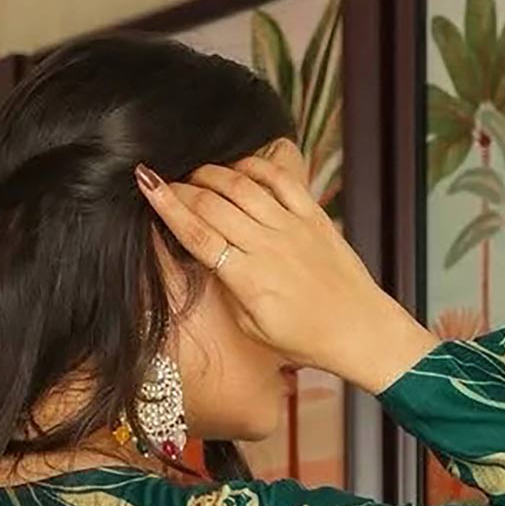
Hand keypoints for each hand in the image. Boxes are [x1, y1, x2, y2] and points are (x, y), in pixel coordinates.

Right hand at [136, 150, 431, 394]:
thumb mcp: (253, 328)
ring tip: (197, 174)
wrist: (358, 328)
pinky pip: (279, 179)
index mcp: (248, 278)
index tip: (147, 184)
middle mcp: (267, 246)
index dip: (167, 206)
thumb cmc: (305, 338)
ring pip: (241, 186)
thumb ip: (228, 289)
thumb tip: (208, 257)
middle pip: (212, 205)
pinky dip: (254, 166)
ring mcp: (291, 226)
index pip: (197, 234)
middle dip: (182, 187)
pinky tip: (240, 168)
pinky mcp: (313, 214)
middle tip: (166, 181)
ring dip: (213, 174)